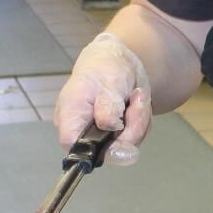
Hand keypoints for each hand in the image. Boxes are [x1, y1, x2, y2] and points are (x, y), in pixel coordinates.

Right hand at [52, 32, 150, 165]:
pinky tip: (137, 102)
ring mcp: (101, 138)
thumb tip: (110, 128)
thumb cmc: (105, 67)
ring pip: (128, 145)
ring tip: (137, 95)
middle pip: (109, 151)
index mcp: (70, 119)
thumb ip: (108, 108)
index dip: (98, 149)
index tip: (120, 130)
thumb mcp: (109, 83)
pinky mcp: (117, 137)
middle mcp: (83, 134)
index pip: (75, 149)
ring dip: (139, 120)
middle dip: (131, 127)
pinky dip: (142, 120)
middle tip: (137, 99)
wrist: (119, 61)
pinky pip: (136, 138)